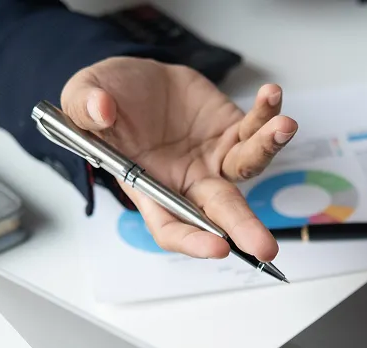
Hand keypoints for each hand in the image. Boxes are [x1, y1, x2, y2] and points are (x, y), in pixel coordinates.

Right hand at [61, 57, 297, 260]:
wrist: (134, 80)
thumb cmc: (109, 102)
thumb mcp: (83, 98)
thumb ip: (85, 108)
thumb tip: (100, 110)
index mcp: (152, 188)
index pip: (173, 227)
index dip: (194, 241)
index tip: (218, 247)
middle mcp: (190, 182)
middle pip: (221, 211)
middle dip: (245, 228)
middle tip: (266, 248)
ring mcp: (215, 160)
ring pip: (247, 165)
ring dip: (267, 147)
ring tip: (283, 127)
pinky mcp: (232, 133)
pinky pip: (254, 128)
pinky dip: (266, 114)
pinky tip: (272, 96)